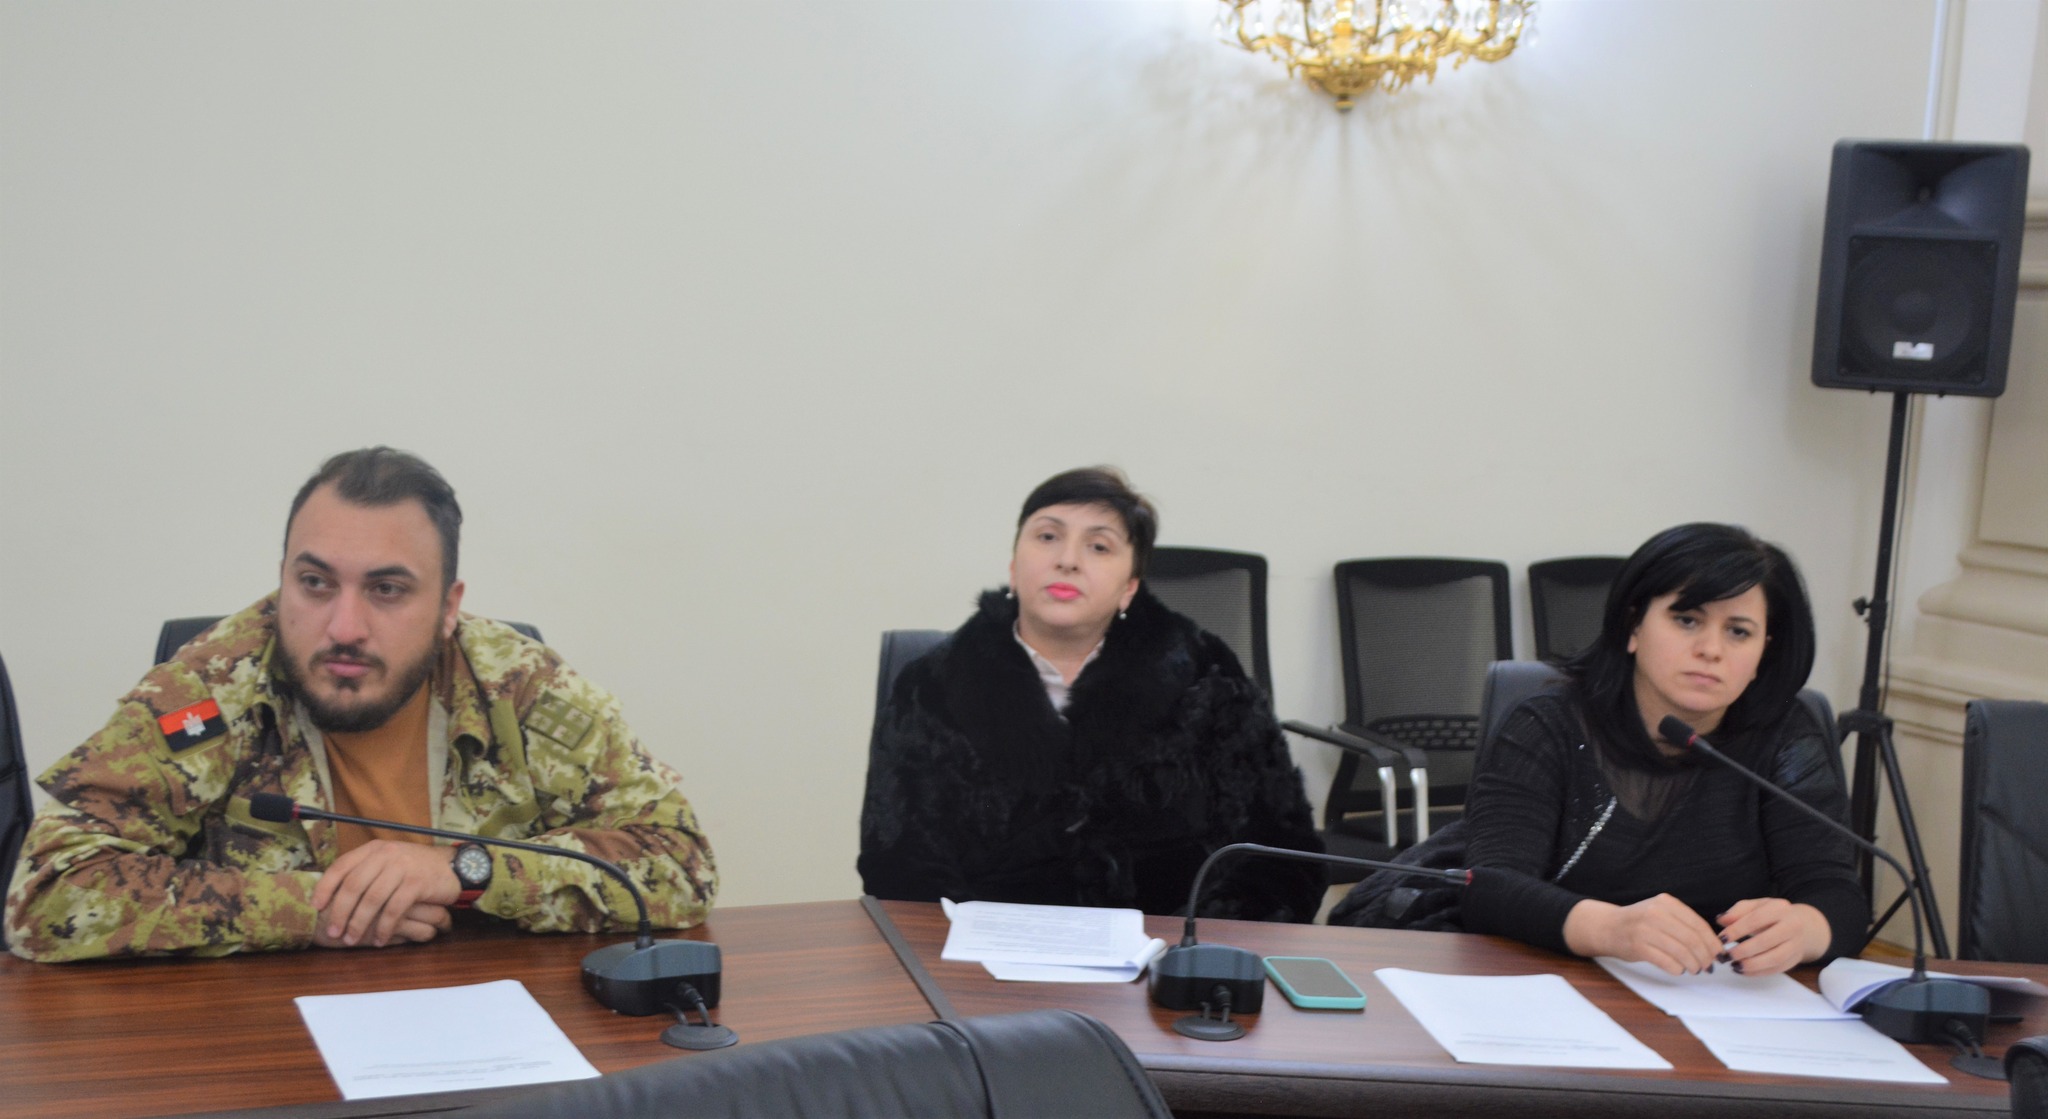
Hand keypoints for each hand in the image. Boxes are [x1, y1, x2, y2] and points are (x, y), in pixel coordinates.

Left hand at [311, 841, 462, 947]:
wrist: (451, 866)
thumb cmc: (414, 868)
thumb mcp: (387, 861)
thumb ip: (364, 871)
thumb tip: (332, 893)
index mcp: (373, 850)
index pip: (341, 866)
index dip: (325, 887)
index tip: (316, 907)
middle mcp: (386, 855)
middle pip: (353, 885)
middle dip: (340, 912)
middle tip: (333, 932)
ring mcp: (403, 868)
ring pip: (372, 899)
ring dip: (359, 923)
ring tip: (352, 940)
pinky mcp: (418, 883)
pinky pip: (394, 909)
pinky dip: (384, 927)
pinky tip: (379, 940)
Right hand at [1564, 893, 1722, 975]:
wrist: (1607, 926)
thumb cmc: (1639, 923)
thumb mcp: (1660, 912)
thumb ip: (1683, 923)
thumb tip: (1714, 946)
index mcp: (1666, 902)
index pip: (1698, 924)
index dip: (1712, 942)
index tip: (1718, 954)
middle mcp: (1655, 913)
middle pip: (1692, 939)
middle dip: (1705, 957)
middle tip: (1709, 966)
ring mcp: (1645, 929)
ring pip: (1682, 952)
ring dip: (1693, 965)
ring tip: (1695, 969)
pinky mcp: (1638, 946)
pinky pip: (1667, 962)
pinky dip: (1678, 969)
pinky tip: (1679, 969)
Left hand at [1716, 898, 1830, 976]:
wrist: (1804, 926)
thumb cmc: (1773, 915)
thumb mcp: (1757, 906)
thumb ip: (1738, 911)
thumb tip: (1720, 920)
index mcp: (1780, 908)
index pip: (1756, 919)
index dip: (1737, 930)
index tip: (1721, 938)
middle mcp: (1792, 926)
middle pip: (1766, 941)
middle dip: (1743, 950)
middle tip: (1726, 955)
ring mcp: (1796, 944)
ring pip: (1774, 958)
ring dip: (1751, 964)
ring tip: (1734, 965)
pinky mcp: (1795, 959)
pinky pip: (1776, 969)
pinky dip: (1757, 972)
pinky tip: (1742, 970)